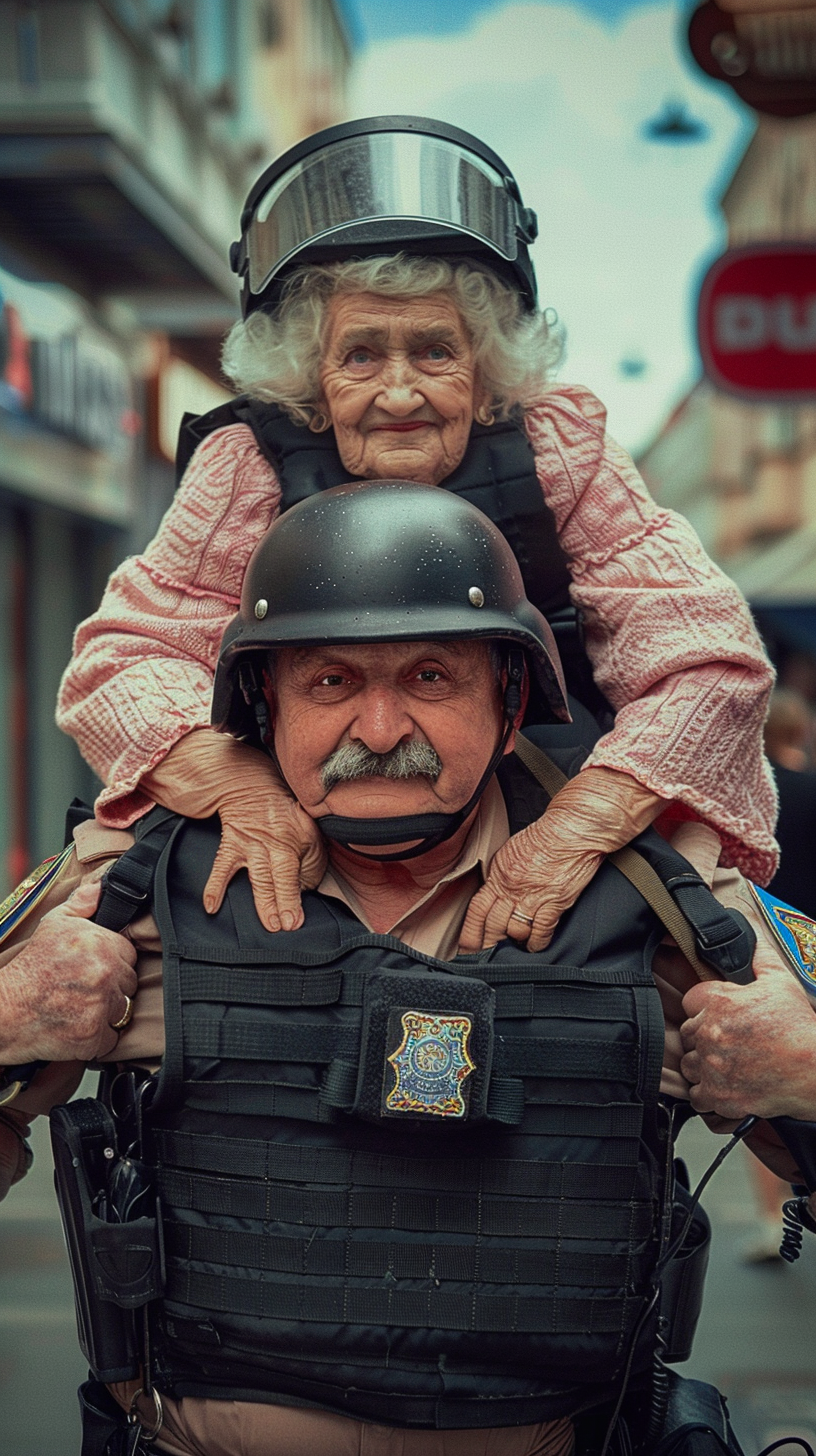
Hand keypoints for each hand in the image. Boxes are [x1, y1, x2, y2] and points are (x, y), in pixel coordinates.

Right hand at [0, 880, 137, 1062]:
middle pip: (129, 983)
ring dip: (106, 1012)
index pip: (130, 955)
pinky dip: (97, 1037)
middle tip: (83, 989)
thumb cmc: (29, 968)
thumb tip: (101, 888)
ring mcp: (101, 1006)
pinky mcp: (94, 1036)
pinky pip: (111, 1037)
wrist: (6, 1010)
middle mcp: (105, 973)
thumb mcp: (53, 925)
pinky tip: (76, 1026)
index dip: (112, 962)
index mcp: (101, 943)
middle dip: (112, 987)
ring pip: (123, 1011)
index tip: (93, 969)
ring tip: (79, 1007)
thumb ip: (82, 904)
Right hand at [143, 730, 325, 931]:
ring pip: (257, 875)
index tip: (296, 920)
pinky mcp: (231, 844)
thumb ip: (311, 864)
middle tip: (285, 926)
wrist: (252, 787)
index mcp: (298, 839)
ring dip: (263, 900)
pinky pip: (221, 867)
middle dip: (283, 901)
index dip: (296, 895)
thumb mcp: (309, 833)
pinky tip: (211, 906)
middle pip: (280, 875)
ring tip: (267, 923)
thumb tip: (304, 894)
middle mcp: (275, 842)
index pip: (299, 871)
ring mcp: (251, 844)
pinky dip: (214, 886)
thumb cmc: (286, 817)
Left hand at [459, 765, 664, 952]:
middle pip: (493, 926)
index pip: (476, 910)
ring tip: (515, 950)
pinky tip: (535, 946)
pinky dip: (537, 943)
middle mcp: (512, 887)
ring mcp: (533, 895)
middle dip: (488, 946)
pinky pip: (541, 931)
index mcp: (499, 873)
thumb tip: (496, 895)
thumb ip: (502, 875)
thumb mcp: (512, 851)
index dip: (470, 932)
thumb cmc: (547, 836)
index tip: (466, 947)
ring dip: (514, 944)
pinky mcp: (555, 901)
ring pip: (515, 932)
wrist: (573, 828)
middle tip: (486, 959)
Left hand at [680, 946, 815, 1120]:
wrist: (814, 1072)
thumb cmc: (800, 1030)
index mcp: (719, 1001)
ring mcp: (712, 1066)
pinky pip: (697, 1096)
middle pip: (687, 1033)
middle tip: (728, 1042)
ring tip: (727, 1065)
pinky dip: (708, 1094)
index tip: (719, 1016)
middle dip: (704, 1037)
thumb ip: (760, 957)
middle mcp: (710, 1033)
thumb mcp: (781, 983)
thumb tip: (750, 936)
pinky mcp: (718, 1095)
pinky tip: (726, 1086)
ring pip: (689, 1064)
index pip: (689, 1001)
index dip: (704, 1008)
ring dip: (703, 1066)